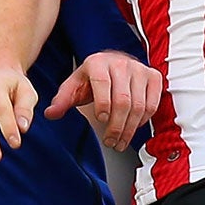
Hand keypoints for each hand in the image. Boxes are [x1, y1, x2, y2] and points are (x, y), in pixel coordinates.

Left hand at [46, 50, 161, 150]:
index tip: (101, 119)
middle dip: (117, 126)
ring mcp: (139, 70)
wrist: (112, 64)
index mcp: (98, 63)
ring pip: (139, 105)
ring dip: (130, 129)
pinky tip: (133, 127)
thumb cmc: (92, 77)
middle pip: (123, 100)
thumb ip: (62, 100)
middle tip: (110, 141)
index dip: (103, 103)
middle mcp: (121, 63)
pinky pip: (152, 104)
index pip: (102, 83)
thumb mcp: (74, 87)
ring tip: (120, 141)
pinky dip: (143, 120)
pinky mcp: (153, 77)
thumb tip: (51, 114)